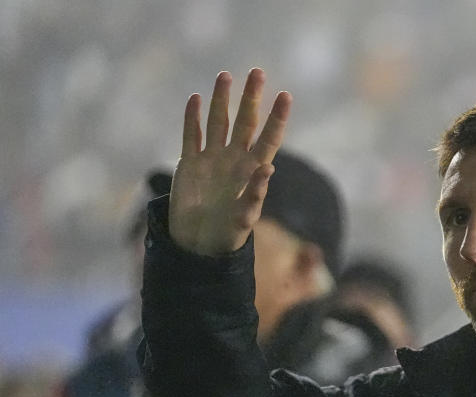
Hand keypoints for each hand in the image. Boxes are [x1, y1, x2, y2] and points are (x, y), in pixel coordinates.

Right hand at [168, 68, 291, 255]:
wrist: (199, 244)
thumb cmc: (229, 234)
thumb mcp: (245, 217)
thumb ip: (256, 194)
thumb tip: (268, 169)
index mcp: (253, 170)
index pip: (269, 138)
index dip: (277, 118)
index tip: (285, 96)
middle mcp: (234, 159)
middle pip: (245, 122)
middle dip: (251, 98)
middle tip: (257, 72)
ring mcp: (212, 159)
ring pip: (218, 122)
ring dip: (221, 100)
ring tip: (225, 75)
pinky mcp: (190, 165)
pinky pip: (192, 136)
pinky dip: (192, 119)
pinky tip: (195, 99)